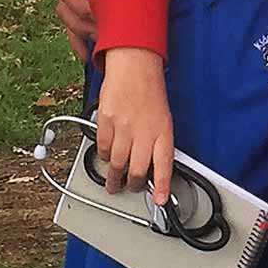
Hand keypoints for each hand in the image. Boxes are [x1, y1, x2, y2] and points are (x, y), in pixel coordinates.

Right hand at [95, 46, 174, 201]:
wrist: (134, 66)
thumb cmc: (150, 91)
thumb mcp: (163, 118)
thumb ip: (157, 142)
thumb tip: (154, 168)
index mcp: (163, 131)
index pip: (164, 165)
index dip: (162, 187)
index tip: (160, 201)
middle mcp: (144, 131)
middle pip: (137, 170)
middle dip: (133, 185)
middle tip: (129, 189)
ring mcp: (123, 127)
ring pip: (117, 163)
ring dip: (114, 177)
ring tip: (113, 183)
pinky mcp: (106, 121)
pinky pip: (102, 148)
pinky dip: (103, 156)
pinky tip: (106, 156)